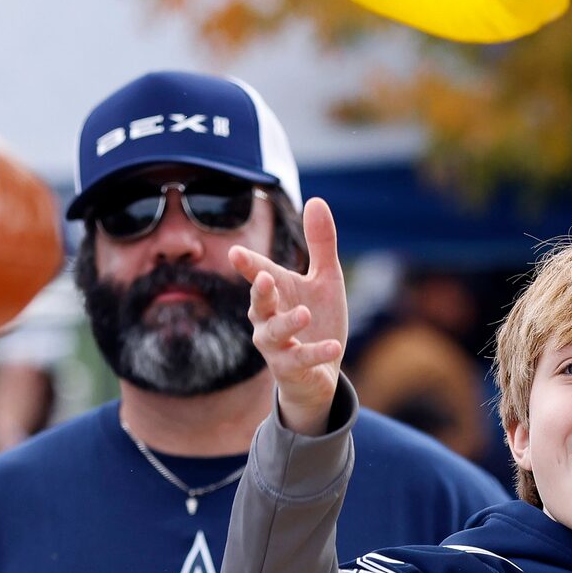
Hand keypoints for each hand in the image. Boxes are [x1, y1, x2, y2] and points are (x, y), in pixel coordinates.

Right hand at [231, 196, 348, 434]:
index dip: (248, 265)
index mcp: (276, 293)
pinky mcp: (291, 370)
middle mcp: (268, 319)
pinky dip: (316, 353)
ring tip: (304, 313)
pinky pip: (300, 361)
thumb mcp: (325, 279)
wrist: (321, 372)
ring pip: (273, 335)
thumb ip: (320, 244)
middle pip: (258, 305)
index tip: (236, 253)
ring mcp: (277, 347)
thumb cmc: (317, 320)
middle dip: (260, 292)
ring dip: (287, 323)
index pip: (259, 274)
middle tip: (264, 278)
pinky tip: (334, 345)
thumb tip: (315, 200)